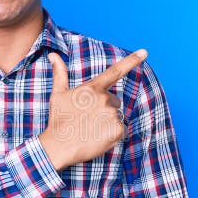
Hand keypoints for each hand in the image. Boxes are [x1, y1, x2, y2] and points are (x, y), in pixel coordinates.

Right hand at [39, 49, 147, 170]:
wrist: (59, 146)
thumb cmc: (58, 120)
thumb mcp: (57, 94)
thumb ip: (59, 73)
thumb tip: (52, 54)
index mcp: (92, 88)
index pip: (115, 71)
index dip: (132, 60)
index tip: (145, 52)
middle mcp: (105, 98)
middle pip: (114, 101)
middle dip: (104, 108)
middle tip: (88, 118)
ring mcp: (112, 114)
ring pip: (116, 116)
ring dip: (107, 122)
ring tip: (91, 129)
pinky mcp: (117, 130)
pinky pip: (121, 129)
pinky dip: (113, 134)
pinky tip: (98, 136)